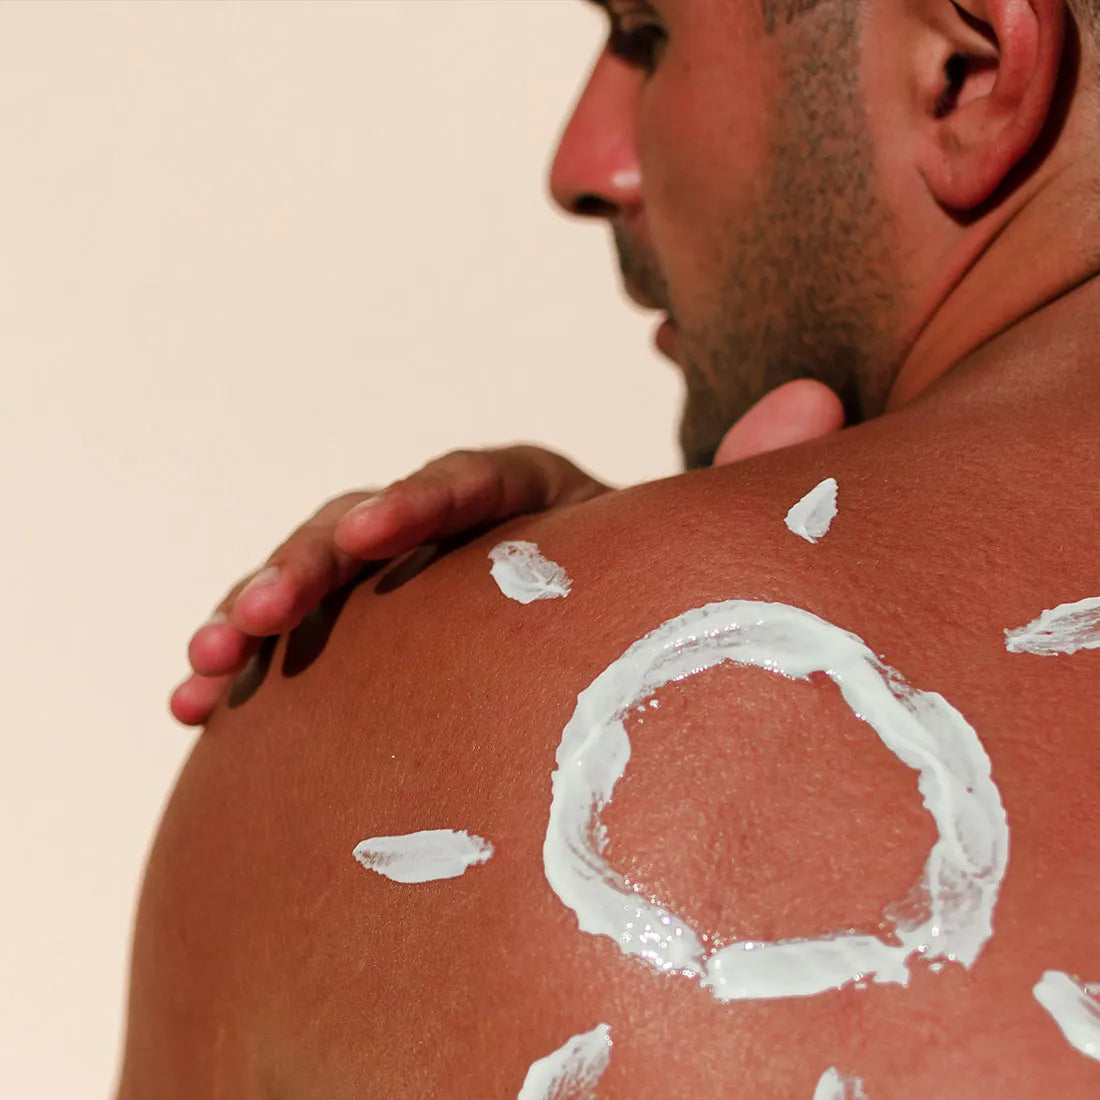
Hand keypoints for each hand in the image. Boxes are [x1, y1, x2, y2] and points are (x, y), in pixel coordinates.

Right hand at [171, 380, 843, 725]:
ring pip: (317, 582)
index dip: (418, 508)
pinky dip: (254, 666)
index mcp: (536, 493)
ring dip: (254, 616)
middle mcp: (461, 527)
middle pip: (368, 526)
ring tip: (198, 671)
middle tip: (248, 619)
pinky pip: (305, 641)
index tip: (371, 541)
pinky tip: (198, 703)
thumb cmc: (669, 593)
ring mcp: (410, 581)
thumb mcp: (704, 543)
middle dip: (304, 567)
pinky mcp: (379, 634)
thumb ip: (748, 478)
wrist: (633, 645)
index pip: (472, 482)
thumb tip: (818, 402)